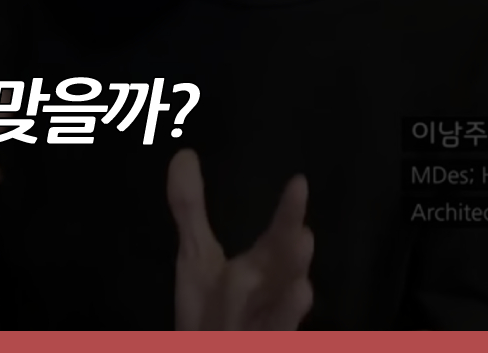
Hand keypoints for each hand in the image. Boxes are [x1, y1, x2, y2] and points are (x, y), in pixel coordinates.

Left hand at [166, 149, 314, 329]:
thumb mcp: (196, 257)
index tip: (299, 183)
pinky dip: (280, 324)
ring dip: (288, 302)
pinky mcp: (265, 340)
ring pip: (280, 312)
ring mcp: (267, 323)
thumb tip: (184, 154)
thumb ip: (191, 209)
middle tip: (304, 236)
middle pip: (285, 274)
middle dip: (292, 258)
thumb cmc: (209, 305)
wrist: (208, 346)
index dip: (288, 213)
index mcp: (260, 266)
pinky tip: (288, 311)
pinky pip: (273, 336)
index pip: (278, 236)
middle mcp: (269, 291)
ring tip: (300, 286)